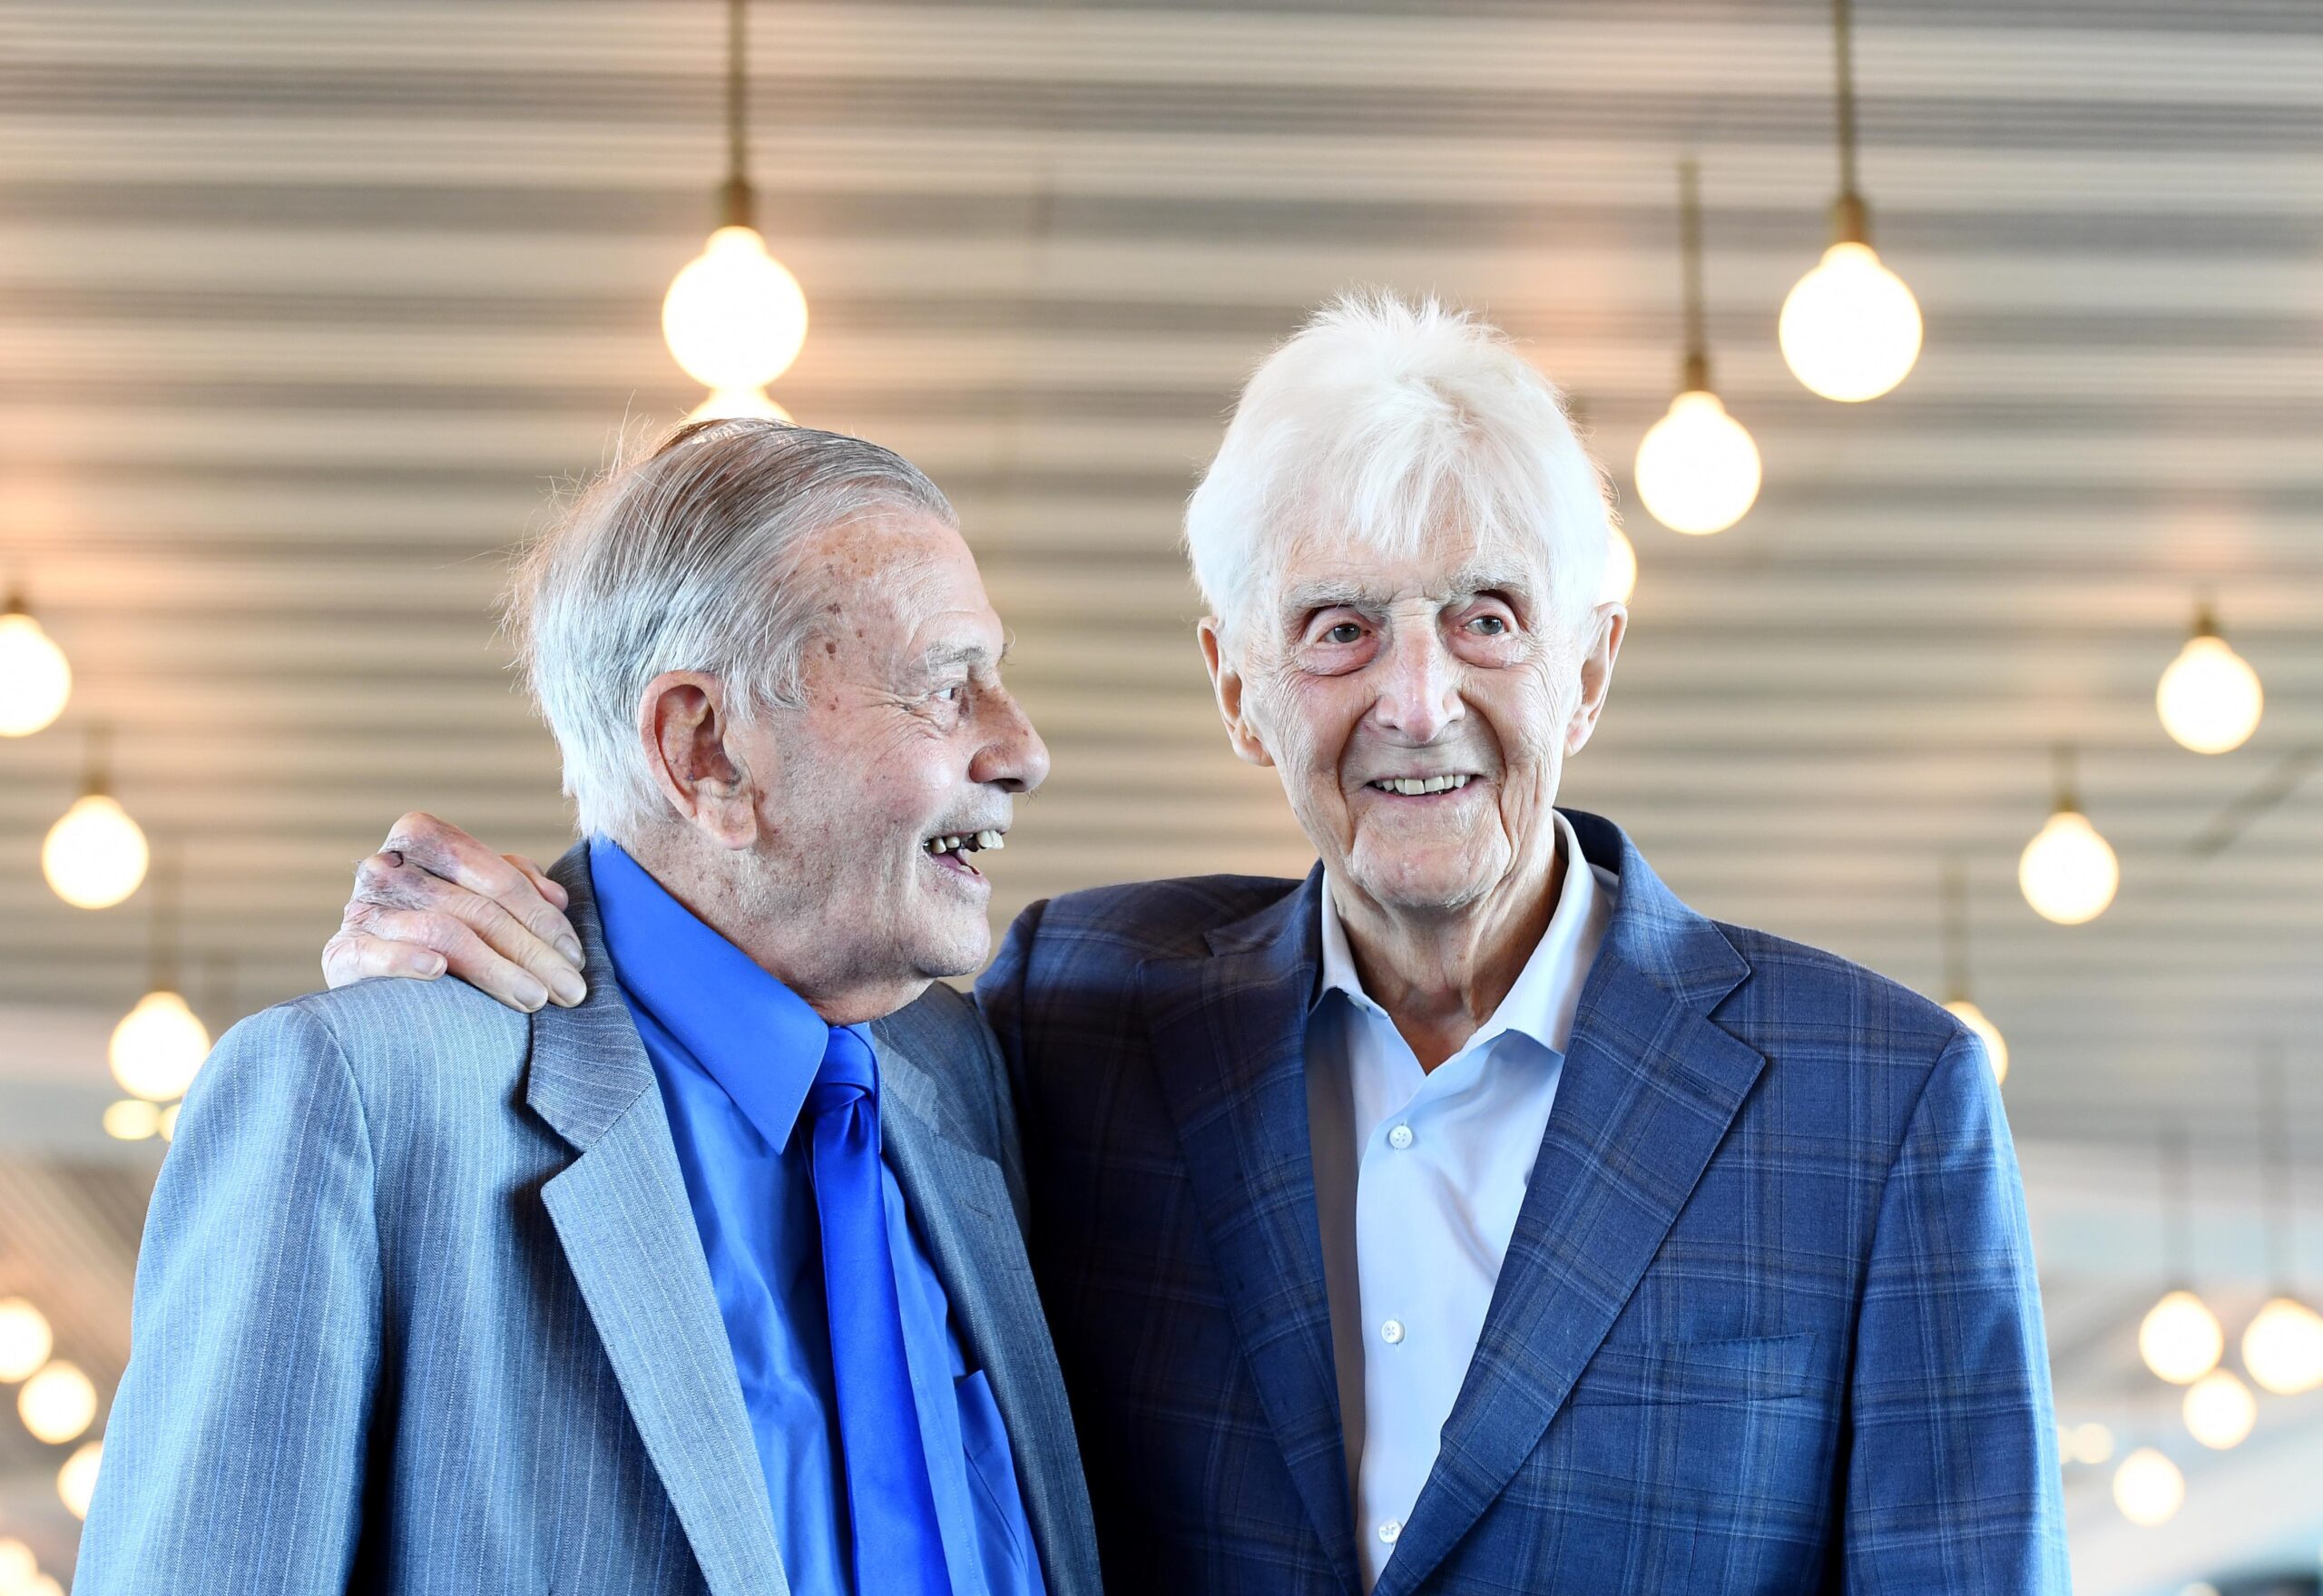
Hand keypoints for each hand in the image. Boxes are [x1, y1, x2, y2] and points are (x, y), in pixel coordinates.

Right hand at [321, 812, 587, 1011]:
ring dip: (496, 969)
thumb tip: (557, 898)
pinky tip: (437, 973)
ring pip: (443, 932)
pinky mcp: (340, 952)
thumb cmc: (445, 927)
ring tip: (536, 1000)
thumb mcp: (481, 894)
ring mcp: (361, 908)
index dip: (542, 918)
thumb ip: (517, 883)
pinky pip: (374, 953)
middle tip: (570, 990)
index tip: (575, 957)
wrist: (376, 974)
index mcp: (422, 836)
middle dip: (532, 953)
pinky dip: (406, 959)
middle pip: (477, 909)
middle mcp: (387, 865)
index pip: (497, 877)